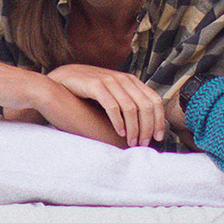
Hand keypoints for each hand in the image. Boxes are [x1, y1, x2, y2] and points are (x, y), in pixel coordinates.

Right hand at [46, 64, 169, 147]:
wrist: (63, 79)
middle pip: (145, 106)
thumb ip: (129, 101)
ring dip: (134, 128)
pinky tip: (119, 132)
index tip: (158, 138)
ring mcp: (109, 81)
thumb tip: (147, 125)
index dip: (159, 120)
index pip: (155, 100)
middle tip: (143, 143)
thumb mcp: (114, 92)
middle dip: (147, 128)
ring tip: (132, 142)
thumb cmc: (90, 91)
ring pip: (131, 108)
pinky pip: (112, 106)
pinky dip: (118, 122)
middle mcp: (123, 79)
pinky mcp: (95, 85)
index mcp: (131, 81)